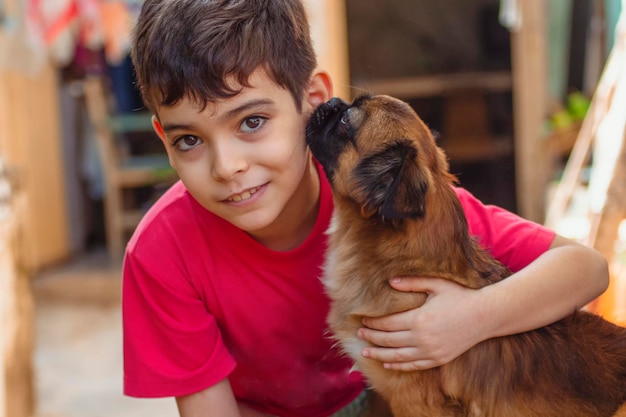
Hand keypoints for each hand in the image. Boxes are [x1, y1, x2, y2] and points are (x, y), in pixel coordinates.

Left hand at [358, 277, 487, 370]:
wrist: (485, 316)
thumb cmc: (460, 296)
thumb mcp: (436, 284)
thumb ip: (412, 283)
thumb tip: (390, 281)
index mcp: (419, 319)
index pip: (388, 323)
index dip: (373, 323)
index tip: (362, 320)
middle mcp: (422, 338)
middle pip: (389, 340)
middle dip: (371, 338)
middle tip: (359, 334)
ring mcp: (430, 351)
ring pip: (397, 356)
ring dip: (379, 355)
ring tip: (365, 353)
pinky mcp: (438, 359)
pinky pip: (413, 365)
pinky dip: (398, 365)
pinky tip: (387, 363)